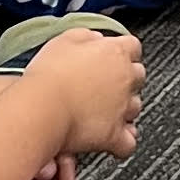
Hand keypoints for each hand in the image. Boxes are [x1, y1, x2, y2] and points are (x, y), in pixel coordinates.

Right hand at [39, 22, 143, 160]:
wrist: (41, 107)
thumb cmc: (49, 75)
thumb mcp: (64, 40)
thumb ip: (86, 36)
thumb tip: (96, 38)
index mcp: (115, 52)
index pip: (133, 47)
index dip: (121, 53)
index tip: (112, 58)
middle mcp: (125, 79)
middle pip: (138, 77)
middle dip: (125, 80)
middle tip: (104, 85)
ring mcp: (123, 108)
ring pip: (135, 108)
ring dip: (123, 109)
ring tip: (102, 111)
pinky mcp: (115, 134)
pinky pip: (128, 142)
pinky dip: (122, 142)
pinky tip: (111, 140)